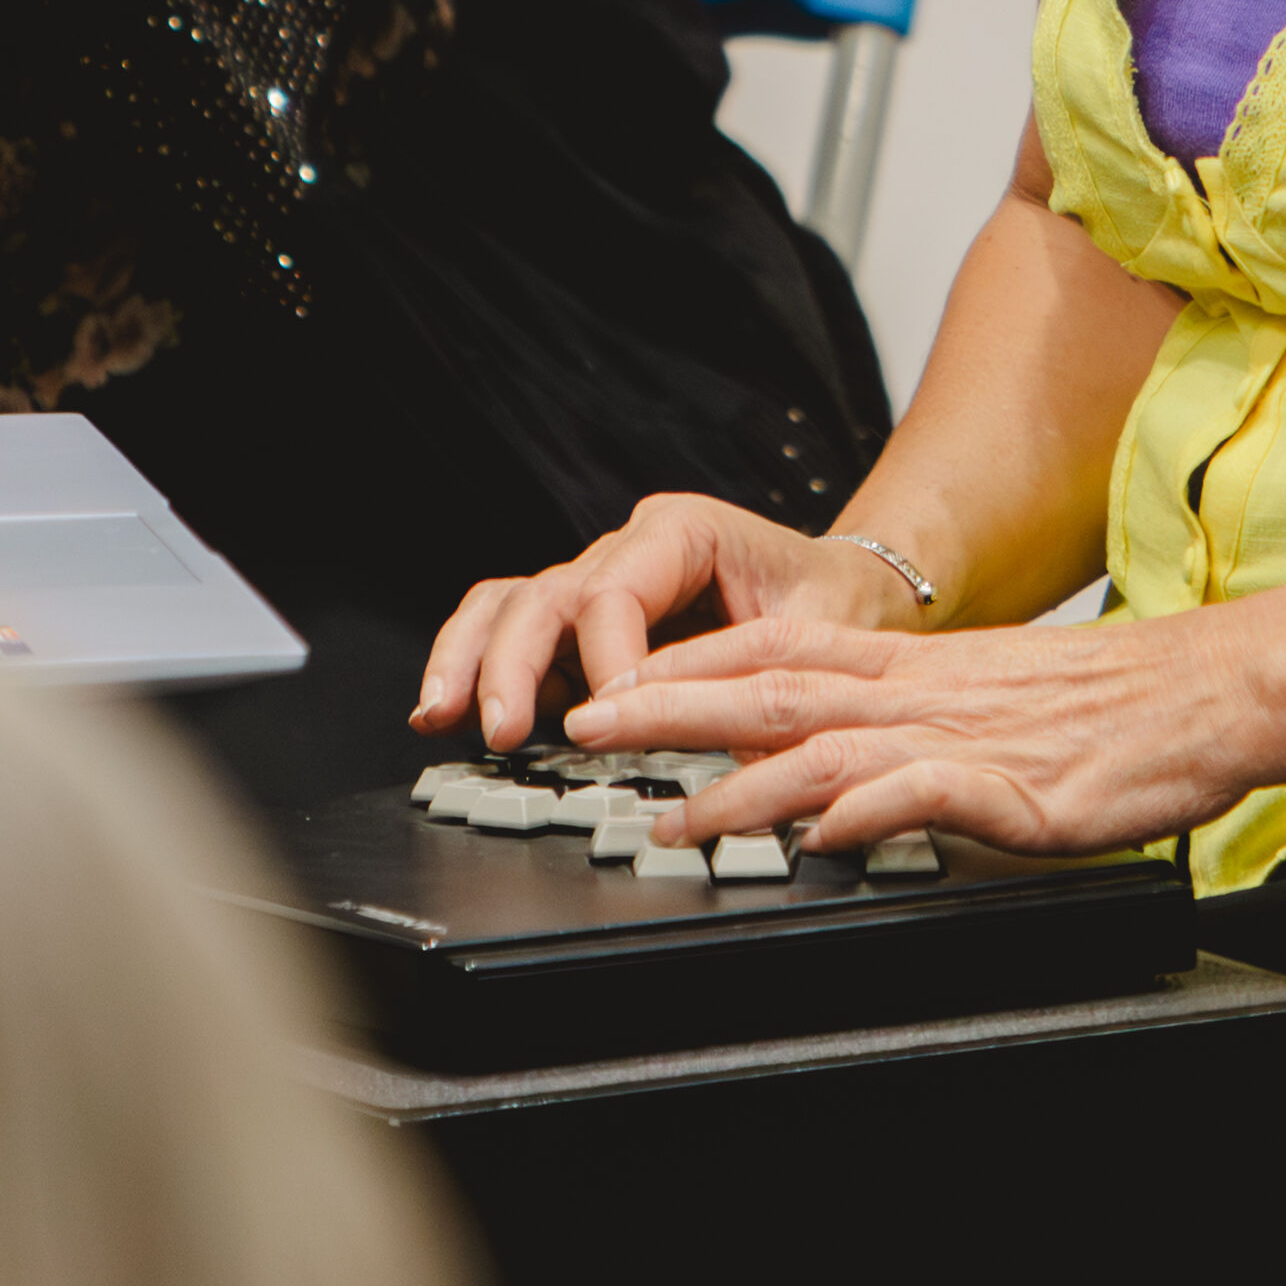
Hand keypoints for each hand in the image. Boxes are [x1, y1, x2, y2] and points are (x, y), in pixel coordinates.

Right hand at [413, 493, 907, 753]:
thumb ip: (767, 689)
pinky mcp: (581, 627)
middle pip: (546, 593)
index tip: (604, 723)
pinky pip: (512, 630)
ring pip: (510, 603)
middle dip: (512, 662)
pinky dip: (475, 664)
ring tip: (442, 713)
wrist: (843, 591)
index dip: (601, 661)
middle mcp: (629, 549)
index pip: (615, 591)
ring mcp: (598, 585)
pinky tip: (444, 709)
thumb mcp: (819, 640)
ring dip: (473, 659)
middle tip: (501, 727)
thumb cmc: (831, 605)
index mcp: (684, 532)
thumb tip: (724, 753)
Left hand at [579, 593, 1285, 864]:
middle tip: (589, 727)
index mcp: (914, 667)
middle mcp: (922, 691)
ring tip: (673, 818)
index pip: (778, 651)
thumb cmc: (1111, 707)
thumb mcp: (988, 705)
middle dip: (671, 707)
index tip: (613, 684)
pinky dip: (865, 811)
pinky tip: (820, 836)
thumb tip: (831, 782)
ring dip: (740, 781)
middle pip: (774, 688)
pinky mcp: (1014, 787)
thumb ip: (905, 734)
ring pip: (828, 746)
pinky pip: (926, 794)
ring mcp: (963, 736)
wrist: (1209, 692)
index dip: (687, 665)